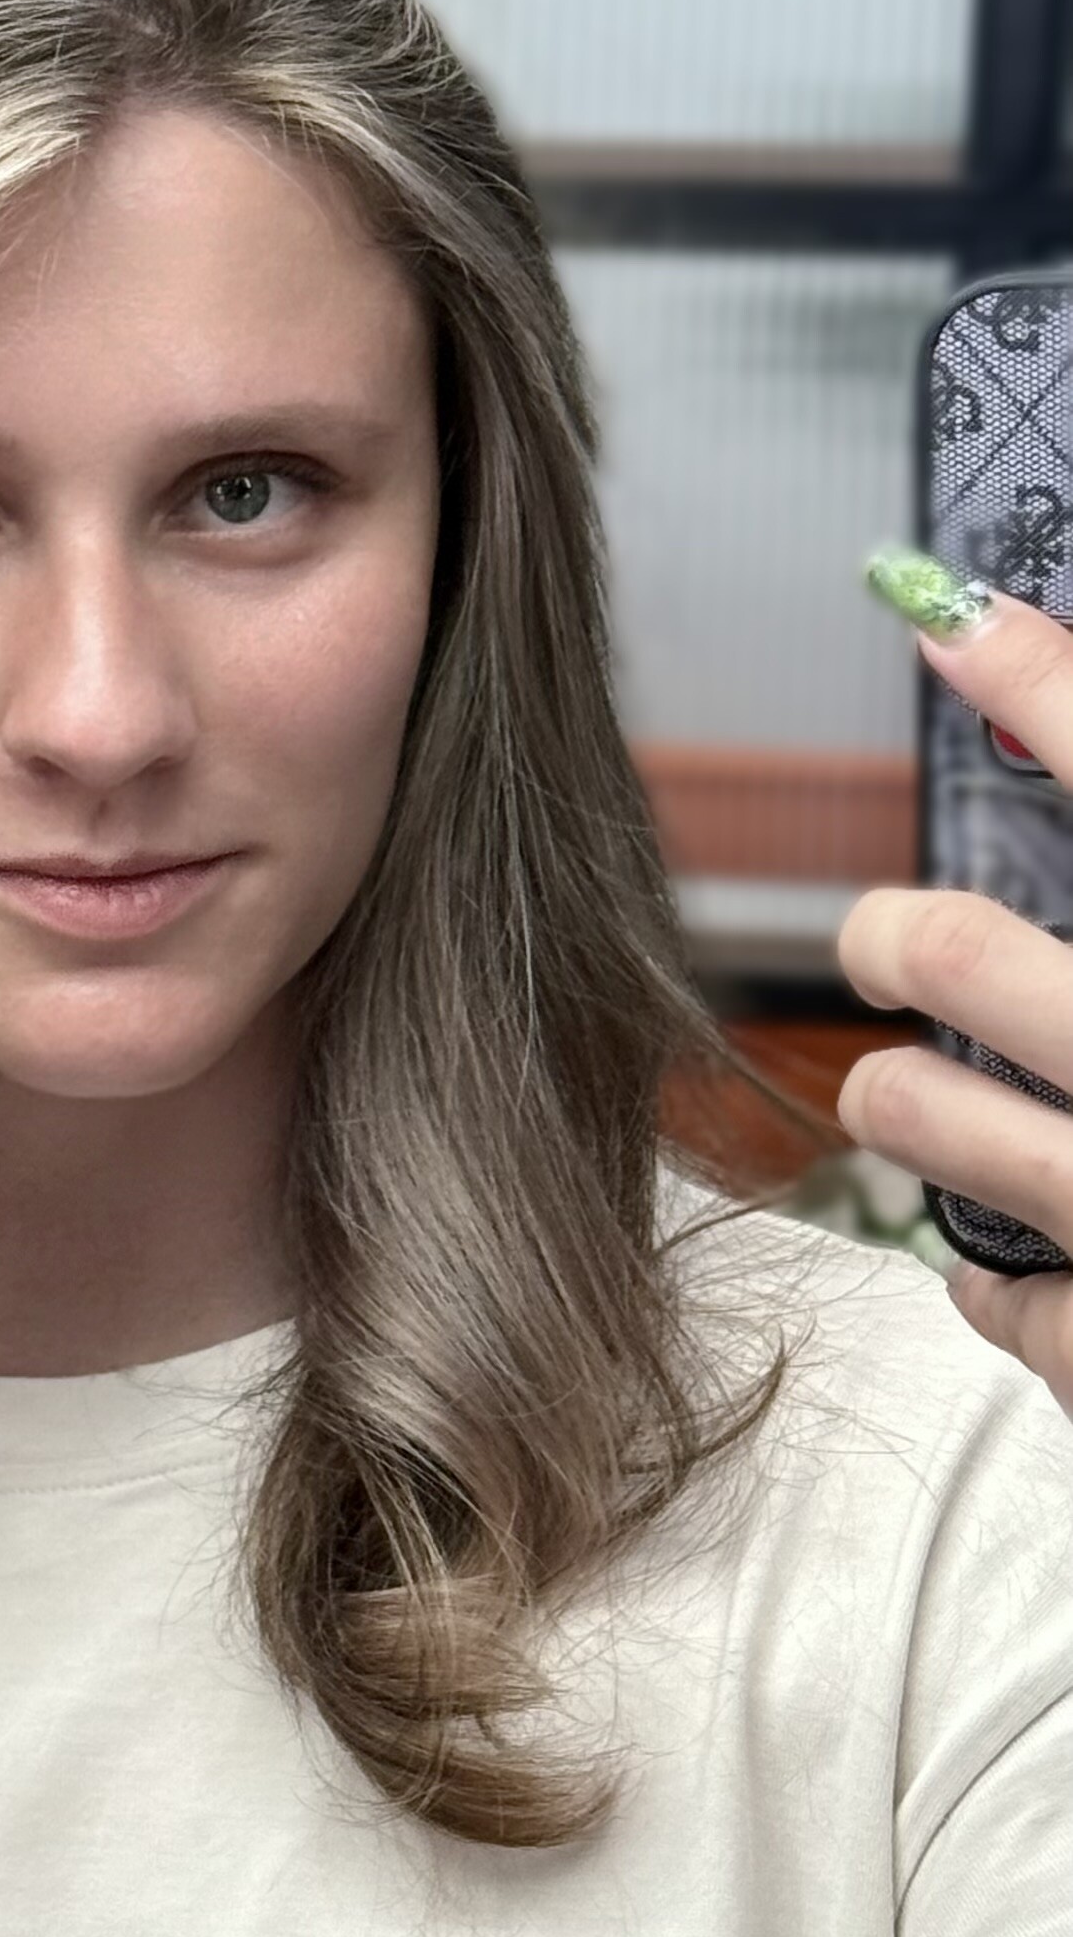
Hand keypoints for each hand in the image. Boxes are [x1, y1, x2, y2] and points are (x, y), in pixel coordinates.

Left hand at [837, 573, 1072, 1418]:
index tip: (954, 624)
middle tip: (884, 933)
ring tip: (888, 1096)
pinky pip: (1026, 1312)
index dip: (1052, 691)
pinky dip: (1003, 1291)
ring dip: (907, 1108)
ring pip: (950, 1133)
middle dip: (912, 940)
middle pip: (985, 967)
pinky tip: (996, 1272)